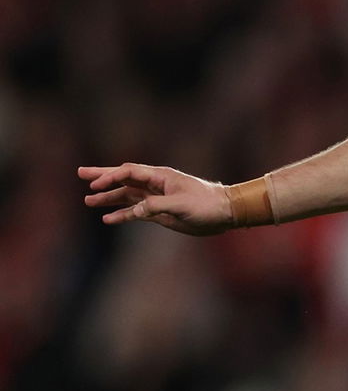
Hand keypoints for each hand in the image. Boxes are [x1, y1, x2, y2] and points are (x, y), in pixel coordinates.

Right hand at [79, 164, 233, 234]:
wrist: (225, 214)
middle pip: (124, 178)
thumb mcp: (181, 205)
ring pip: (127, 196)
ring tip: (88, 201)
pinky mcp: (160, 212)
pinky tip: (108, 219)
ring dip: (109, 198)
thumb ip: (155, 206)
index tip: (95, 183)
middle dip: (102, 177)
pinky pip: (136, 212)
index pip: (129, 172)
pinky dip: (122, 215)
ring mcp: (156, 198)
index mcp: (161, 176)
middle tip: (80, 173)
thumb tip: (134, 211)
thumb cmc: (207, 204)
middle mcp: (155, 184)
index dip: (110, 176)